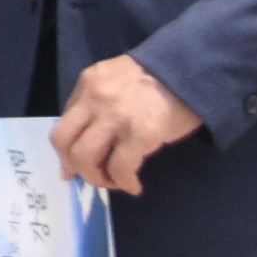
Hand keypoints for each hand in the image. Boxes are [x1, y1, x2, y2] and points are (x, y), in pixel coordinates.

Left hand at [52, 51, 203, 196]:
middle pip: (62, 140)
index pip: (62, 122)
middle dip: (74, 166)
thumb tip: (85, 139)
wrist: (194, 69)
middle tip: (92, 177)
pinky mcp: (141, 133)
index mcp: (88, 83)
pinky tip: (133, 186)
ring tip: (114, 181)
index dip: (65, 150)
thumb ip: (97, 103)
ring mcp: (116, 116)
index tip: (74, 166)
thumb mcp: (116, 79)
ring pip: (85, 157)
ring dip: (96, 178)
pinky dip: (124, 183)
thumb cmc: (158, 77)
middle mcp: (95, 98)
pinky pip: (120, 168)